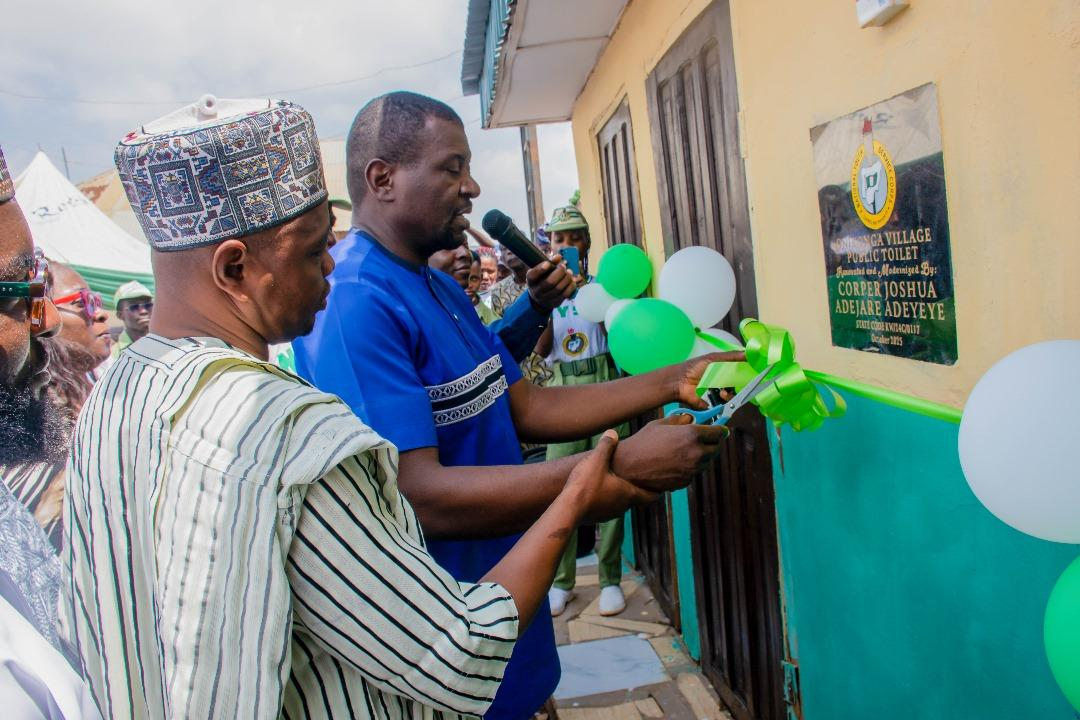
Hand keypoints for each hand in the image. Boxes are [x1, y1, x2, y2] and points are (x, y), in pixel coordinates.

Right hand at [526, 258, 574, 311]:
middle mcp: (536, 291)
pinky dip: (571, 286)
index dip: (540, 269)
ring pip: (558, 288)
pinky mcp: (554, 303)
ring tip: (569, 272)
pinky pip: (565, 294)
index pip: (533, 275)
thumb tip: (558, 257)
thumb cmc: (542, 279)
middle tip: (563, 267)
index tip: (548, 263)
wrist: (540, 298)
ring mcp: (545, 299)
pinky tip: (572, 281)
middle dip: (559, 272)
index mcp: (531, 280)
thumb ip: (549, 262)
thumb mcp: (541, 271)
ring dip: (567, 278)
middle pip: (549, 282)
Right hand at [564, 430, 657, 523]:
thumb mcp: (597, 460)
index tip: (661, 486)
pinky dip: (606, 500)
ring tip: (615, 483)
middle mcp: (622, 507)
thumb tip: (613, 432)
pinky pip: (605, 508)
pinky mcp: (596, 518)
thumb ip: (606, 446)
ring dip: (619, 495)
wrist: (567, 510)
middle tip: (637, 478)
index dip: (657, 491)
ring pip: (619, 503)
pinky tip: (596, 492)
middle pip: (635, 499)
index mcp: (628, 494)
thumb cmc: (586, 485)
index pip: (651, 496)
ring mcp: (609, 514)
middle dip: (636, 489)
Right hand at [611, 414, 728, 492]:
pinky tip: (676, 462)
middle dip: (712, 443)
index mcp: (692, 435)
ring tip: (685, 451)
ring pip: (705, 462)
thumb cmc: (643, 442)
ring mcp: (692, 470)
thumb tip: (691, 419)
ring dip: (701, 456)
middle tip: (705, 440)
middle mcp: (696, 453)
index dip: (720, 430)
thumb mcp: (661, 424)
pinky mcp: (685, 481)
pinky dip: (690, 467)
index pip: (718, 432)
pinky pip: (694, 472)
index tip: (721, 429)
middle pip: (716, 449)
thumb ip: (680, 420)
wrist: (629, 466)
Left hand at [668, 351, 745, 408]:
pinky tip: (721, 395)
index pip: (738, 374)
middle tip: (739, 384)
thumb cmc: (695, 367)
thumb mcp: (713, 358)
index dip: (744, 374)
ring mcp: (717, 395)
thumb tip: (747, 353)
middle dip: (739, 386)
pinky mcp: (713, 405)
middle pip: (737, 387)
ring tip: (724, 391)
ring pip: (732, 397)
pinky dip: (725, 400)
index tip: (751, 374)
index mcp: (722, 372)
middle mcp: (721, 384)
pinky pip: (724, 406)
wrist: (680, 381)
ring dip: (731, 394)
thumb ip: (731, 356)